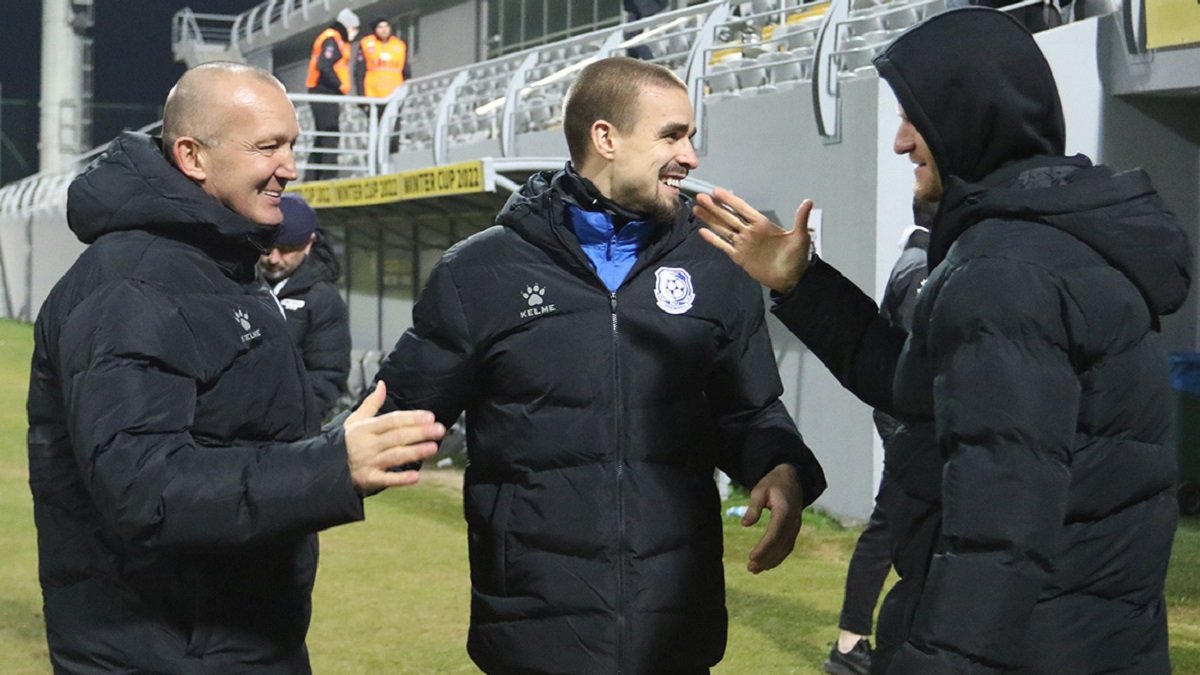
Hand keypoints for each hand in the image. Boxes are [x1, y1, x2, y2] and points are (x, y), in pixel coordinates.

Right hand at [343, 381, 444, 493]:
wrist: (324, 467)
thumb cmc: (344, 442)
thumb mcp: (354, 420)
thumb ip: (371, 403)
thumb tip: (383, 384)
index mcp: (366, 428)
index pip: (392, 421)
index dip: (411, 418)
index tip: (429, 416)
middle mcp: (368, 444)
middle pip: (397, 437)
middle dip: (419, 433)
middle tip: (439, 430)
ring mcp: (368, 463)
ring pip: (395, 456)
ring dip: (414, 452)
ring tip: (433, 448)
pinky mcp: (368, 480)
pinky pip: (386, 480)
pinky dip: (400, 479)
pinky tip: (416, 477)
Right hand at [694, 188, 814, 293]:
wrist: (791, 279)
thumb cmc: (796, 257)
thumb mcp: (800, 237)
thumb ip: (801, 219)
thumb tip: (808, 201)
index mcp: (762, 224)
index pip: (742, 208)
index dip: (730, 200)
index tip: (717, 191)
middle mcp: (749, 232)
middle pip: (728, 216)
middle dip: (714, 207)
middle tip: (700, 196)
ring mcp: (743, 244)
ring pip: (723, 229)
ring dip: (710, 219)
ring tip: (697, 209)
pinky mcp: (739, 257)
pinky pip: (724, 246)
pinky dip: (713, 239)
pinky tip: (703, 232)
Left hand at [743, 463, 804, 573]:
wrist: (793, 479)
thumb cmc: (773, 483)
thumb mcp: (759, 490)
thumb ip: (753, 507)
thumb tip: (745, 524)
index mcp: (785, 511)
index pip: (774, 534)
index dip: (763, 548)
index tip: (751, 557)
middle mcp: (793, 522)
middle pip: (779, 545)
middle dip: (765, 558)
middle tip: (750, 568)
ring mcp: (795, 527)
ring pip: (784, 549)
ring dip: (771, 561)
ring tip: (754, 570)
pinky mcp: (794, 530)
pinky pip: (787, 547)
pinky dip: (777, 557)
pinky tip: (766, 564)